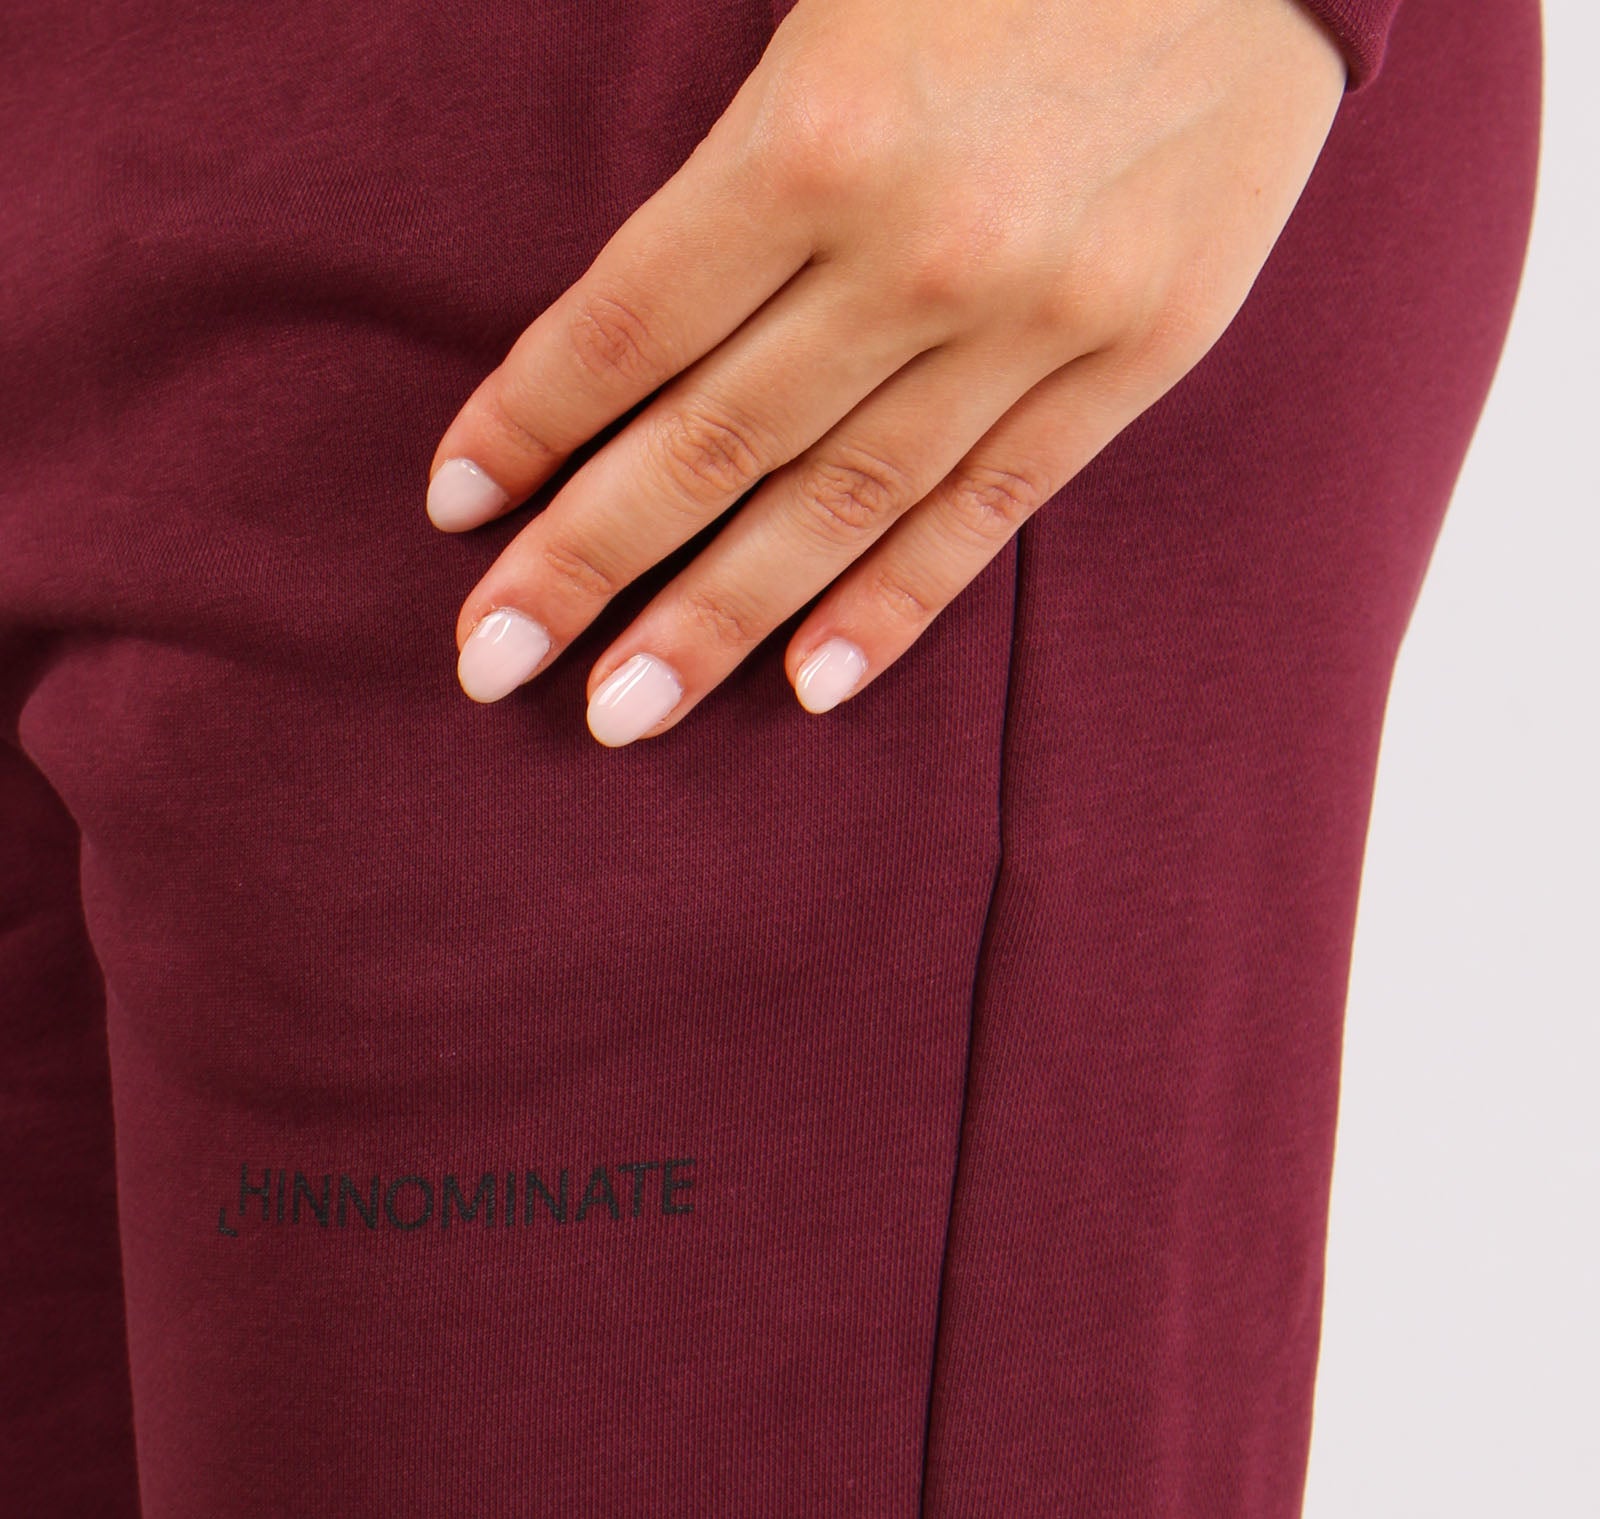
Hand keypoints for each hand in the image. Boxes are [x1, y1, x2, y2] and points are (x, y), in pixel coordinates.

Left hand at [425, 0, 1345, 744]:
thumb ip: (747, 151)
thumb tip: (630, 327)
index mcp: (818, 129)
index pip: (629, 322)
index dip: (529, 423)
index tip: (455, 508)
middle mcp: (918, 249)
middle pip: (711, 442)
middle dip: (584, 561)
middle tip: (487, 662)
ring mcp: (1035, 319)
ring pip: (837, 505)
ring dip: (715, 620)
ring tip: (619, 712)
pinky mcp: (1134, 356)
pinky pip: (989, 513)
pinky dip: (893, 606)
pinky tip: (808, 687)